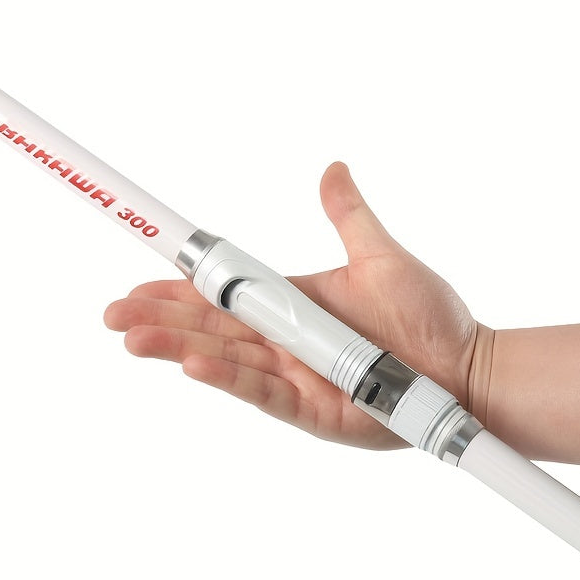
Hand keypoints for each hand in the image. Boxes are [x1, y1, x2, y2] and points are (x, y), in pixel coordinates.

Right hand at [104, 162, 486, 449]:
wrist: (467, 366)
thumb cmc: (429, 315)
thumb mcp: (380, 256)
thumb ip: (349, 215)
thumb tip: (332, 168)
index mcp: (293, 305)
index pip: (225, 292)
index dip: (181, 286)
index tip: (142, 273)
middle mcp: (285, 342)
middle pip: (211, 327)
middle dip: (160, 318)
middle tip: (112, 313)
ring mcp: (295, 378)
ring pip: (225, 360)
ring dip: (177, 348)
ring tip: (132, 339)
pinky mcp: (312, 411)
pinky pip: (264, 393)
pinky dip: (228, 379)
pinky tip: (193, 364)